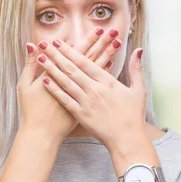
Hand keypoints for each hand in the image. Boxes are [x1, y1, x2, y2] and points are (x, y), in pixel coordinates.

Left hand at [35, 28, 146, 150]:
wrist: (127, 139)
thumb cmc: (134, 115)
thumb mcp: (139, 90)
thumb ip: (136, 68)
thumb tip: (138, 50)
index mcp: (108, 82)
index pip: (86, 62)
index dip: (71, 51)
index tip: (60, 42)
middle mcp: (95, 90)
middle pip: (72, 69)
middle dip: (57, 55)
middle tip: (45, 44)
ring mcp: (86, 102)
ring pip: (66, 82)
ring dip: (52, 69)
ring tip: (41, 58)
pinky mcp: (80, 115)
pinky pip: (65, 99)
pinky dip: (55, 90)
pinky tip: (45, 81)